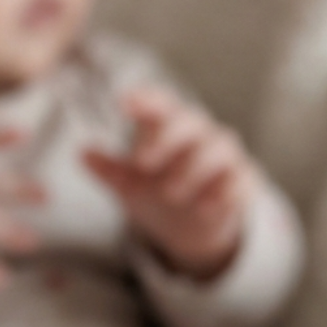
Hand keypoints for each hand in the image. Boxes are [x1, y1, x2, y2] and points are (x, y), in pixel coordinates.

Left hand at [84, 84, 254, 278]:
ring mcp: (225, 157)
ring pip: (218, 149)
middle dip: (166, 139)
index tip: (125, 103)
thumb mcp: (129, 185)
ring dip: (194, 169)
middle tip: (141, 163)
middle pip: (189, 122)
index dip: (145, 100)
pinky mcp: (244, 182)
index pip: (159, 104)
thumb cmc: (158, 191)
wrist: (192, 225)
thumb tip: (82, 154)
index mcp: (168, 126)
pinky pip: (241, 181)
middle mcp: (199, 135)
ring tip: (170, 193)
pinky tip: (205, 208)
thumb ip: (110, 170)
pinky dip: (226, 192)